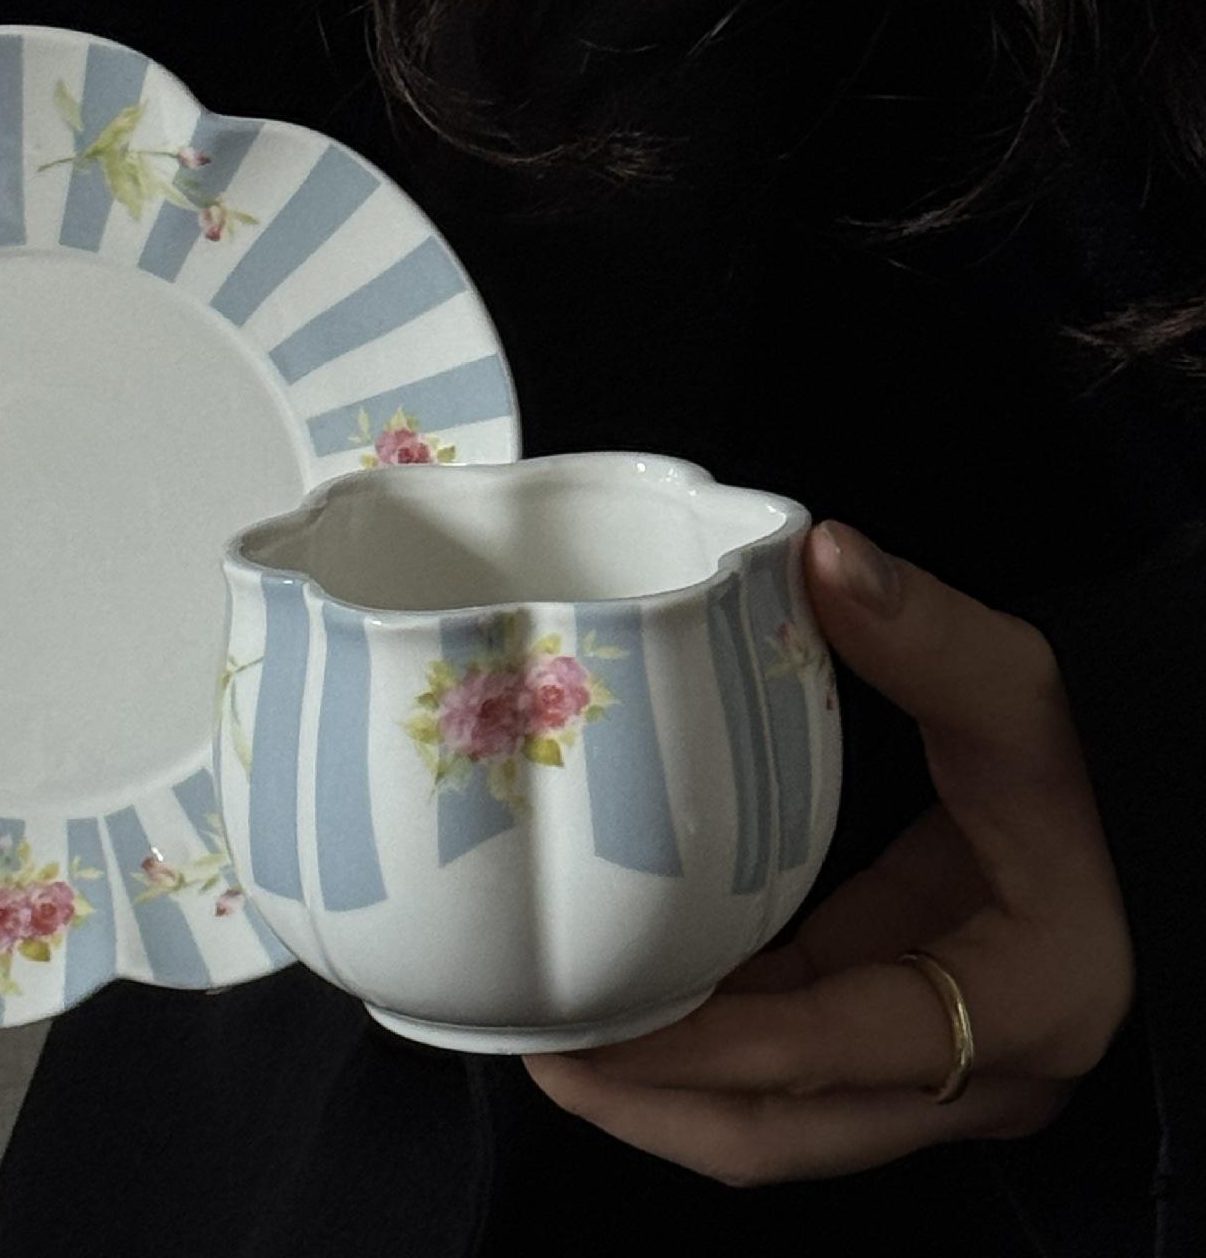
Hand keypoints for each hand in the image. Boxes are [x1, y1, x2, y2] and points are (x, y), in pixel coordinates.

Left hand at [524, 520, 1134, 1185]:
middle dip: (656, 1103)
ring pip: (780, 1122)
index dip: (708, 1046)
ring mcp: (936, 1068)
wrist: (1151, 827)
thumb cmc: (1094, 770)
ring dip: (664, 1092)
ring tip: (552, 1034)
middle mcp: (981, 1070)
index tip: (598, 1025)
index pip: (837, 1049)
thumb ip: (930, 634)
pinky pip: (784, 1067)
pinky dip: (701, 1049)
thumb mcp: (1024, 696)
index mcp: (1023, 1001)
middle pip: (790, 1132)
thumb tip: (824, 553)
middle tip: (542, 1042)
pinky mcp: (893, 1034)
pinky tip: (624, 998)